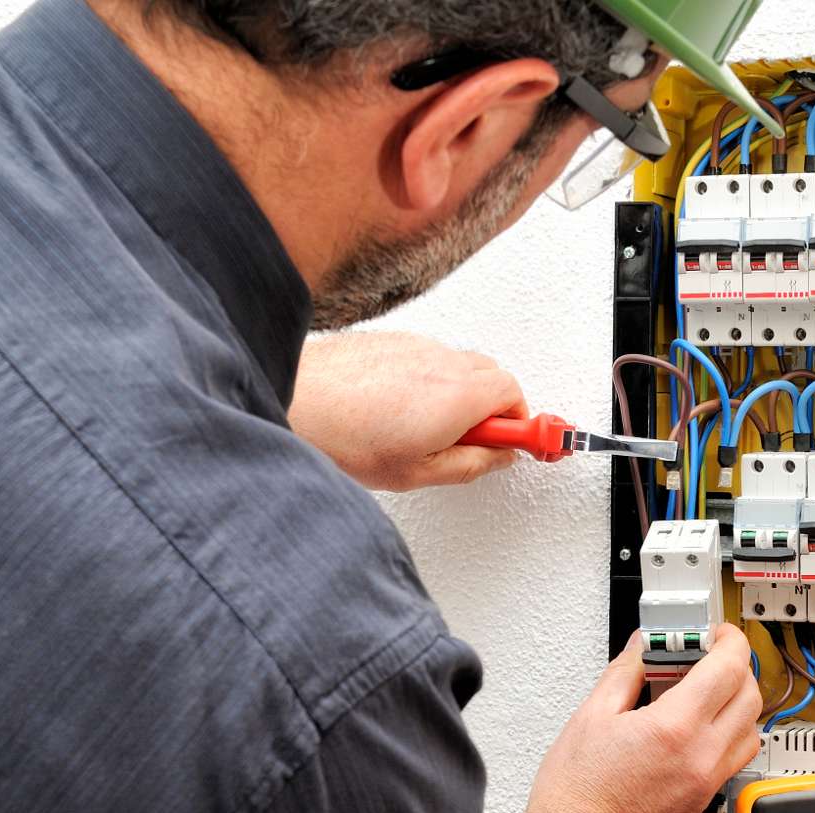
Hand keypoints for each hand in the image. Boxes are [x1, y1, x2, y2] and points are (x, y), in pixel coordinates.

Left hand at [288, 331, 525, 489]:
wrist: (291, 399)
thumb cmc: (343, 436)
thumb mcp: (418, 472)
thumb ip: (472, 464)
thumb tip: (500, 457)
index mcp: (459, 395)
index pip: (516, 396)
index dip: (521, 423)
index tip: (522, 440)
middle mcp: (443, 361)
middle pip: (494, 375)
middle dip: (494, 408)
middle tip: (476, 439)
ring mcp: (417, 346)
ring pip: (461, 364)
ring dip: (461, 393)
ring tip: (431, 428)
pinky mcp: (392, 339)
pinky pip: (430, 357)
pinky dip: (430, 380)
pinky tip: (401, 408)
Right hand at [516, 625, 762, 812]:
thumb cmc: (575, 795)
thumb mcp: (591, 716)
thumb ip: (624, 673)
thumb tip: (642, 648)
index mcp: (674, 729)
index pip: (728, 668)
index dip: (729, 641)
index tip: (719, 634)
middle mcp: (701, 757)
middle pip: (750, 697)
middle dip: (737, 669)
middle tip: (713, 658)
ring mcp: (706, 783)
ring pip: (753, 732)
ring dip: (740, 705)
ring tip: (710, 695)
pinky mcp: (703, 802)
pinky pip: (735, 760)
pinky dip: (731, 736)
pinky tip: (700, 731)